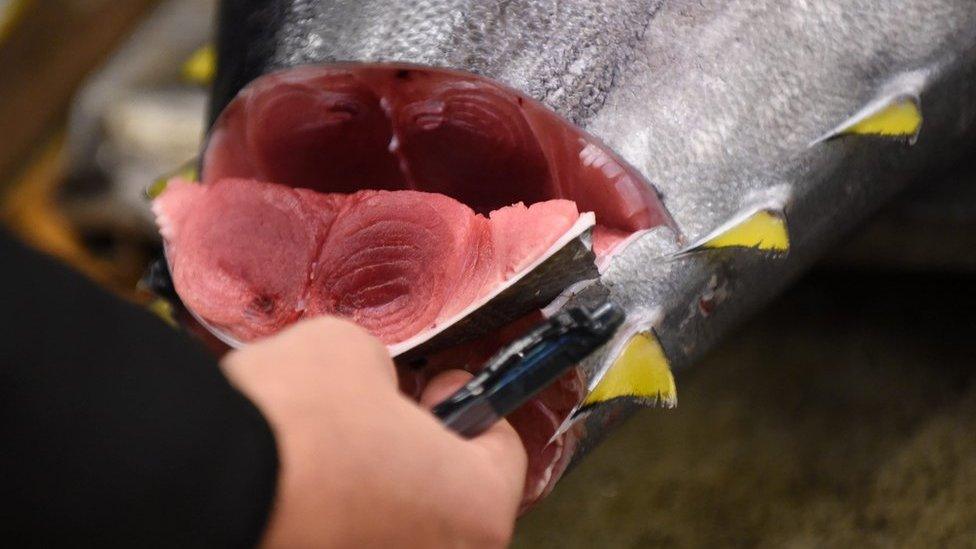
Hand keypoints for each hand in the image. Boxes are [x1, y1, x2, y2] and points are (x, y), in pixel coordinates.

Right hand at [221, 317, 526, 547]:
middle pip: (446, 496)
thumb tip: (366, 384)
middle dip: (418, 450)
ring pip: (393, 524)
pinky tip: (294, 485)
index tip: (439, 385)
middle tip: (382, 414)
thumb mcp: (353, 352)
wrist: (197, 481)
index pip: (502, 451)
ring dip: (373, 488)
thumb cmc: (293, 424)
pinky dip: (327, 518)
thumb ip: (381, 372)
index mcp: (474, 507)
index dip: (469, 402)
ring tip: (326, 449)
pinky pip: (341, 537)